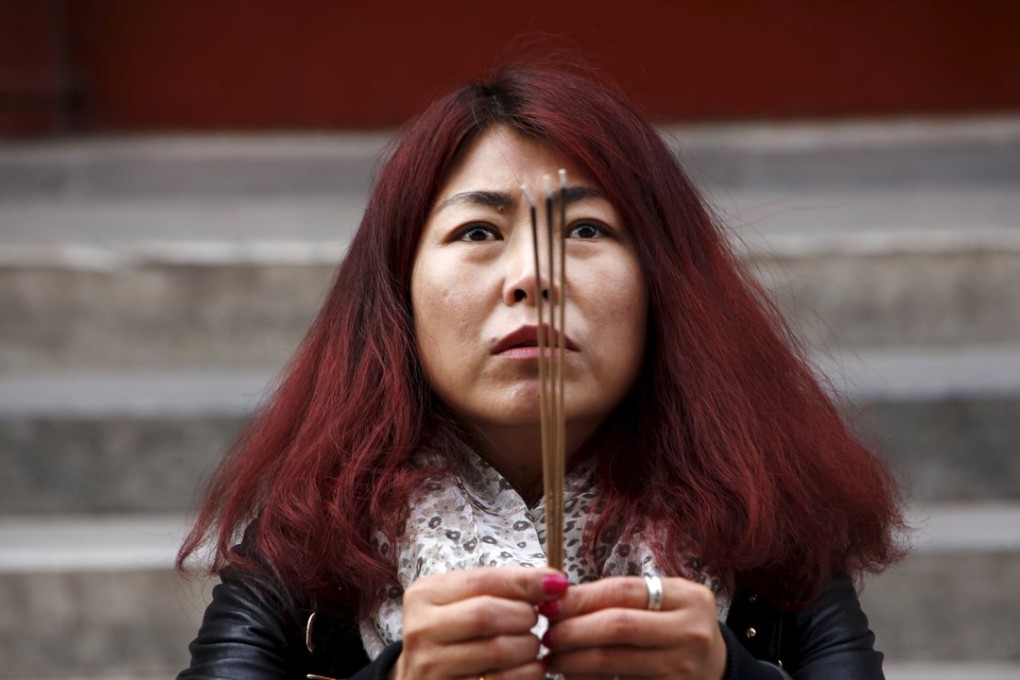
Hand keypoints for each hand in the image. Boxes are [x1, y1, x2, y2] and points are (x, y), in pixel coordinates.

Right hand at [393, 566, 568, 679]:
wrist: (427, 675)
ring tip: (532, 644)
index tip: (557, 583)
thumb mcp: (468, 599)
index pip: (482, 580)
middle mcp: (421, 629)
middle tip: (537, 619)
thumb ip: (506, 587)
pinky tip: (532, 667)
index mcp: (425, 595)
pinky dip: (526, 673)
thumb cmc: (456, 630)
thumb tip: (555, 582)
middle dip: (524, 616)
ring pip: (496, 650)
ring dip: (528, 646)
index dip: (524, 581)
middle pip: (486, 615)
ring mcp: (431, 666)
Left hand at [543, 576, 726, 679]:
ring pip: (614, 662)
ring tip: (553, 657)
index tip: (551, 604)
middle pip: (618, 626)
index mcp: (687, 598)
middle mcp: (689, 632)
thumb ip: (622, 597)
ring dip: (575, 660)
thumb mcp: (665, 601)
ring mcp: (682, 668)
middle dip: (574, 630)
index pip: (623, 591)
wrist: (717, 666)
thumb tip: (562, 599)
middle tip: (548, 634)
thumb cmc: (679, 627)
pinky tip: (574, 676)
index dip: (582, 597)